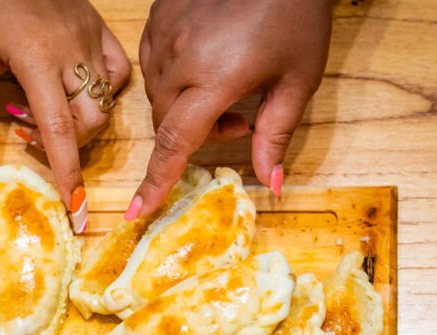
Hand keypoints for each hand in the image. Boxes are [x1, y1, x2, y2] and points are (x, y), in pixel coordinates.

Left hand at [0, 0, 130, 231]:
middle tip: (25, 130)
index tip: (77, 211)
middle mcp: (73, 51)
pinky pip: (118, 71)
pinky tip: (75, 88)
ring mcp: (91, 37)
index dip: (69, 175)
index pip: (60, 131)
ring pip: (105, 100)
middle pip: (89, 122)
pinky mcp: (100, 26)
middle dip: (66, 144)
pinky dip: (103, 90)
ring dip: (79, 119)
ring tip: (42, 106)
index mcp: (38, 60)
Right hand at [129, 0, 332, 218]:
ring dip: (183, 106)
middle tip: (238, 119)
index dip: (156, 182)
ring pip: (157, 95)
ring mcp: (164, 34)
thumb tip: (270, 185)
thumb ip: (276, 134)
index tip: (137, 212)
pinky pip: (153, 62)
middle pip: (166, 123)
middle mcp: (180, 58)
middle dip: (195, 135)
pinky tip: (204, 63)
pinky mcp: (159, 15)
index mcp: (215, 78)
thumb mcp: (298, 80)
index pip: (175, 143)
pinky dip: (174, 76)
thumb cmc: (296, 14)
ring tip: (224, 88)